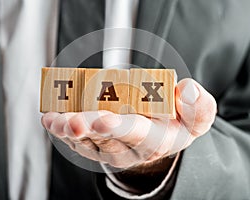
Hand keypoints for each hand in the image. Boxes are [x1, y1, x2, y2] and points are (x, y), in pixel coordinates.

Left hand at [41, 78, 216, 169]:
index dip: (120, 127)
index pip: (137, 134)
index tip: (104, 119)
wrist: (157, 141)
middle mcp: (129, 149)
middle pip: (105, 140)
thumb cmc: (175, 125)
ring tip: (54, 120)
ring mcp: (108, 148)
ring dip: (68, 130)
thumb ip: (199, 107)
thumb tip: (187, 89)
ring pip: (86, 141)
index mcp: (155, 141)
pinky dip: (61, 128)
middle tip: (73, 121)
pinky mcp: (94, 144)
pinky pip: (76, 139)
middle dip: (88, 130)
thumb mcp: (197, 119)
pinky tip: (51, 119)